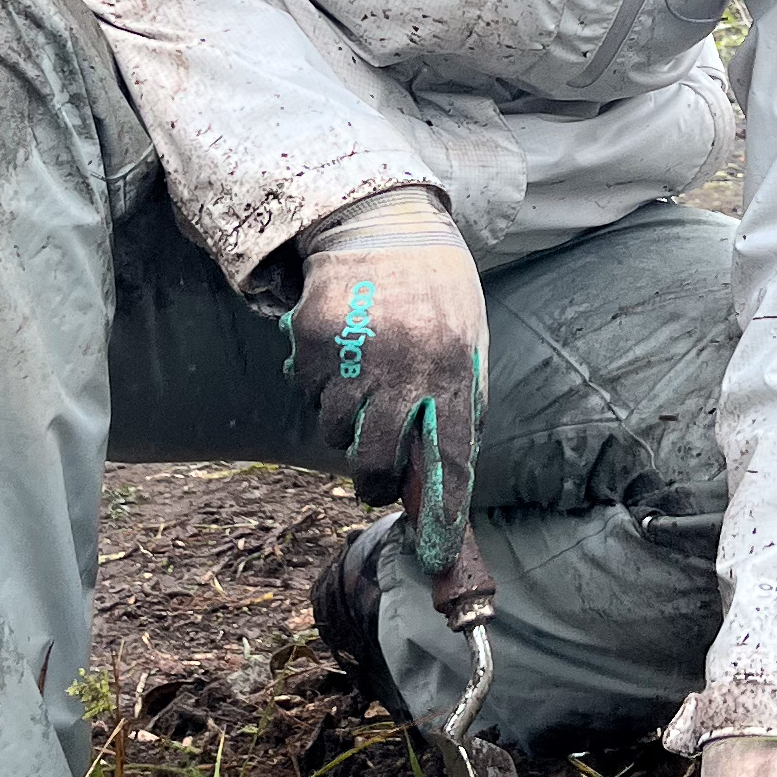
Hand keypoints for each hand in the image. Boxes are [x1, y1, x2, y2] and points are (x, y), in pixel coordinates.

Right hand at [286, 188, 487, 576]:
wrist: (384, 223)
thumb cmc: (435, 297)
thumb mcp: (468, 344)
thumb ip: (459, 407)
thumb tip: (446, 482)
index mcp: (455, 369)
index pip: (448, 457)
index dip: (440, 512)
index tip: (434, 553)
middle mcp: (406, 363)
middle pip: (374, 461)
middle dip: (371, 479)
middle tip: (373, 473)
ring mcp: (355, 350)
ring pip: (333, 432)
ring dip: (344, 424)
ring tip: (362, 385)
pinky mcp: (314, 337)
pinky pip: (308, 394)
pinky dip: (319, 386)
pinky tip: (342, 353)